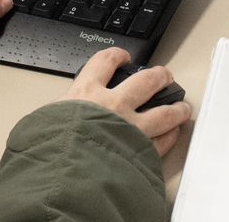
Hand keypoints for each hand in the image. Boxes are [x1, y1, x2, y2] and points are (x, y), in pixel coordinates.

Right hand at [54, 47, 190, 155]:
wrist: (64, 174)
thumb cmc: (52, 148)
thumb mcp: (47, 119)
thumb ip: (60, 111)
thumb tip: (57, 115)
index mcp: (87, 91)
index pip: (105, 61)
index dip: (117, 55)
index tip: (122, 56)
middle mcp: (114, 104)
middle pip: (146, 80)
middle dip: (159, 76)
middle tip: (164, 76)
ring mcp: (132, 127)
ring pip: (163, 111)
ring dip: (175, 107)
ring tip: (181, 106)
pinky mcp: (142, 151)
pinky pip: (163, 140)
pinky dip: (171, 135)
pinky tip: (173, 133)